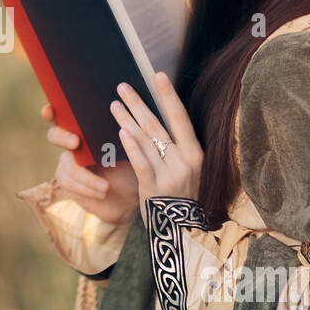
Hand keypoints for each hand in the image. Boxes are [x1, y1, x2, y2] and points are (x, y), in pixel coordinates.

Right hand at [41, 102, 139, 225]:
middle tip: (75, 142)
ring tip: (105, 187)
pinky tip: (102, 192)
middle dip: (62, 137)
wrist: (132, 195)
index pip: (65, 115)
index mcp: (87, 129)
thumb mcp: (132, 147)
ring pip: (66, 166)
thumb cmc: (133, 166)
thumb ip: (122, 133)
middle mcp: (73, 143)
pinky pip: (69, 183)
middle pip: (54, 135)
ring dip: (86, 177)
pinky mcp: (67, 182)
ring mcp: (67, 163)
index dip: (52, 111)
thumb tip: (119, 118)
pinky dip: (87, 189)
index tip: (49, 110)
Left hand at [110, 72, 203, 210]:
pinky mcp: (154, 189)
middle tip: (122, 87)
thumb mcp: (187, 171)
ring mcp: (170, 175)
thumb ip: (174, 149)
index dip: (168, 96)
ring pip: (146, 141)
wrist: (184, 234)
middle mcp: (185, 161)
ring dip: (128, 120)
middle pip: (158, 125)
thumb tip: (153, 122)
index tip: (157, 75)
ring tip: (113, 105)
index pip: (180, 118)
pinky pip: (142, 164)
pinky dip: (132, 147)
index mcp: (196, 154)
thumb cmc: (182, 198)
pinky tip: (121, 131)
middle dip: (138, 103)